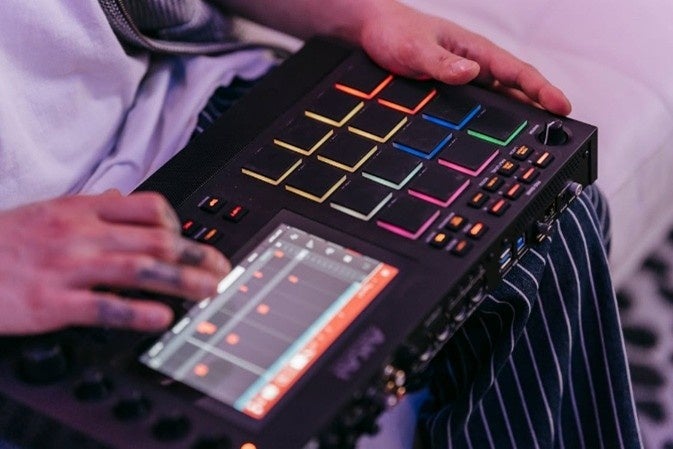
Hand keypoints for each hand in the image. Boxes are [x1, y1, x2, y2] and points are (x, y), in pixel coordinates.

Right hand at [0, 191, 229, 334]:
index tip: (190, 241)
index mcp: (81, 210)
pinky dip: (139, 312)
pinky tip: (162, 318)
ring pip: (141, 269)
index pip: (147, 207)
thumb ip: (90, 208)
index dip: (178, 225)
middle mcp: (81, 234)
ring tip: (209, 291)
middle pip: (155, 240)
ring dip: (183, 281)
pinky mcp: (51, 302)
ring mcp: (67, 267)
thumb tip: (124, 201)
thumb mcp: (47, 211)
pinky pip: (105, 306)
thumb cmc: (2, 241)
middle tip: (222, 268)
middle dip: (197, 255)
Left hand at [356, 1, 571, 114]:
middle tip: (560, 132)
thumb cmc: (395, 32)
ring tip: (536, 139)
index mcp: (475, 50)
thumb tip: (471, 73)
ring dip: (519, 114)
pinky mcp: (452, 88)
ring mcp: (465, 77)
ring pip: (500, 97)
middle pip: (516, 88)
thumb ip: (441, 62)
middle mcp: (475, 64)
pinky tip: (496, 134)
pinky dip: (493, 117)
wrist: (372, 31)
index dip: (542, 90)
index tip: (562, 107)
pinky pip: (480, 103)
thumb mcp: (415, 48)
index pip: (517, 71)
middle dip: (540, 107)